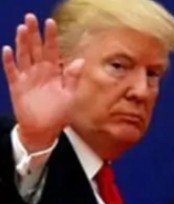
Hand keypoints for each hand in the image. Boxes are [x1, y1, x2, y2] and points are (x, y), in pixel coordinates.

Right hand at [2, 14, 83, 151]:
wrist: (44, 130)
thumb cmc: (58, 113)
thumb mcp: (69, 95)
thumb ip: (72, 78)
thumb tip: (80, 61)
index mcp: (54, 72)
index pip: (52, 50)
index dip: (51, 37)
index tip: (50, 22)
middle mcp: (40, 71)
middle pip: (36, 48)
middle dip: (34, 33)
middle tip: (31, 17)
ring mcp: (28, 77)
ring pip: (24, 56)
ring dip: (22, 42)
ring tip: (22, 29)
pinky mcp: (17, 86)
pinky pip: (12, 71)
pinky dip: (9, 61)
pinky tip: (8, 49)